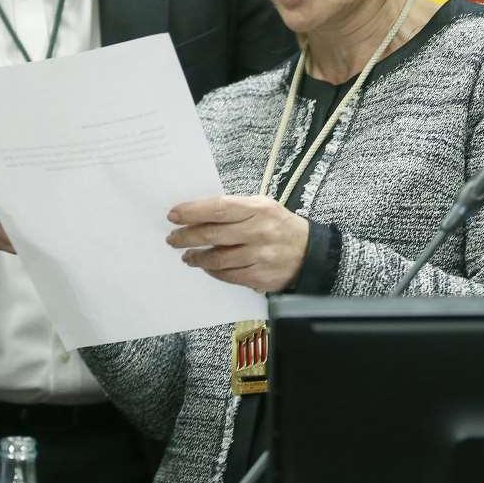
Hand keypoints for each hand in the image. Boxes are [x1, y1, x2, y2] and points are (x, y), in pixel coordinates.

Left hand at [166, 195, 308, 293]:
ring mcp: (259, 255)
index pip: (218, 208)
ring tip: (187, 255)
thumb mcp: (263, 206)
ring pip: (217, 258)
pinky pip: (228, 275)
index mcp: (258, 209)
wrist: (310, 253)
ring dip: (197, 257)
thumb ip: (235, 208)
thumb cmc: (280, 225)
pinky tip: (206, 267)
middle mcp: (258, 231)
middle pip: (213, 234)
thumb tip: (198, 213)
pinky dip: (213, 271)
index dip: (192, 211)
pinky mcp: (260, 276)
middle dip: (187, 236)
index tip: (173, 214)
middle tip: (172, 238)